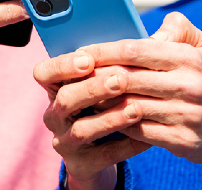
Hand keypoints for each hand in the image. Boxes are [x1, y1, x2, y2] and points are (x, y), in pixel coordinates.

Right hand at [33, 51, 149, 189]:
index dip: (62, 65)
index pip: (44, 72)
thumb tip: (157, 38)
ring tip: (137, 108)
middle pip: (64, 99)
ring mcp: (65, 141)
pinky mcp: (80, 164)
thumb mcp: (109, 80)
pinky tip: (146, 138)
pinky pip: (102, 156)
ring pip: (81, 129)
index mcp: (58, 88)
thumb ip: (126, 57)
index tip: (87, 58)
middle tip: (122, 79)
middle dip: (93, 87)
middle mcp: (55, 114)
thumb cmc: (111, 104)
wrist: (107, 151)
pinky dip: (125, 146)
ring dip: (110, 117)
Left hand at [77, 12, 201, 185]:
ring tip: (81, 95)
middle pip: (127, 78)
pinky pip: (137, 130)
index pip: (135, 50)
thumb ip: (178, 28)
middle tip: (71, 75)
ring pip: (129, 105)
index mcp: (189, 57)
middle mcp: (189, 84)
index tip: (79, 52)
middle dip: (95, 76)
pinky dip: (117, 122)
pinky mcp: (182, 141)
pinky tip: (103, 116)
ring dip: (101, 101)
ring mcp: (186, 114)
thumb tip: (148, 29)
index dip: (102, 51)